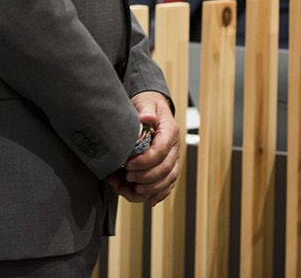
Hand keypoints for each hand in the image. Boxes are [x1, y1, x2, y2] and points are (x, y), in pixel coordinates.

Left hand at [108, 91, 179, 205]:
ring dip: (149, 189)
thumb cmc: (147, 105)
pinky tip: (144, 198)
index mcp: (170, 132)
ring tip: (129, 188)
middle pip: (165, 170)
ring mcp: (173, 160)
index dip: (144, 161)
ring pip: (167, 181)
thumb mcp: (145, 102)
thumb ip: (146, 110)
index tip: (127, 164)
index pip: (161, 151)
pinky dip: (156, 195)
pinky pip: (167, 186)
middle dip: (145, 177)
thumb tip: (147, 118)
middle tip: (126, 176)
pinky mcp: (168, 169)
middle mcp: (174, 148)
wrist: (152, 109)